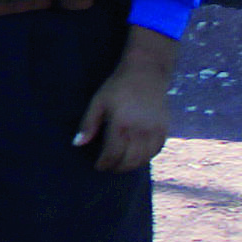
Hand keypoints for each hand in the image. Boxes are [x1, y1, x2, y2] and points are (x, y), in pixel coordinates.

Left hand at [75, 27, 175, 171]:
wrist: (146, 73)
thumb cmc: (118, 87)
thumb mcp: (98, 102)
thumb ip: (88, 124)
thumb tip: (77, 144)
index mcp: (121, 124)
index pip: (113, 153)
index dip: (105, 163)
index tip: (99, 166)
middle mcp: (140, 130)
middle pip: (129, 160)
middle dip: (118, 167)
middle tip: (109, 168)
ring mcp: (154, 130)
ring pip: (144, 158)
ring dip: (132, 165)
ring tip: (122, 164)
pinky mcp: (164, 128)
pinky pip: (157, 150)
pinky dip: (147, 157)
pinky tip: (138, 157)